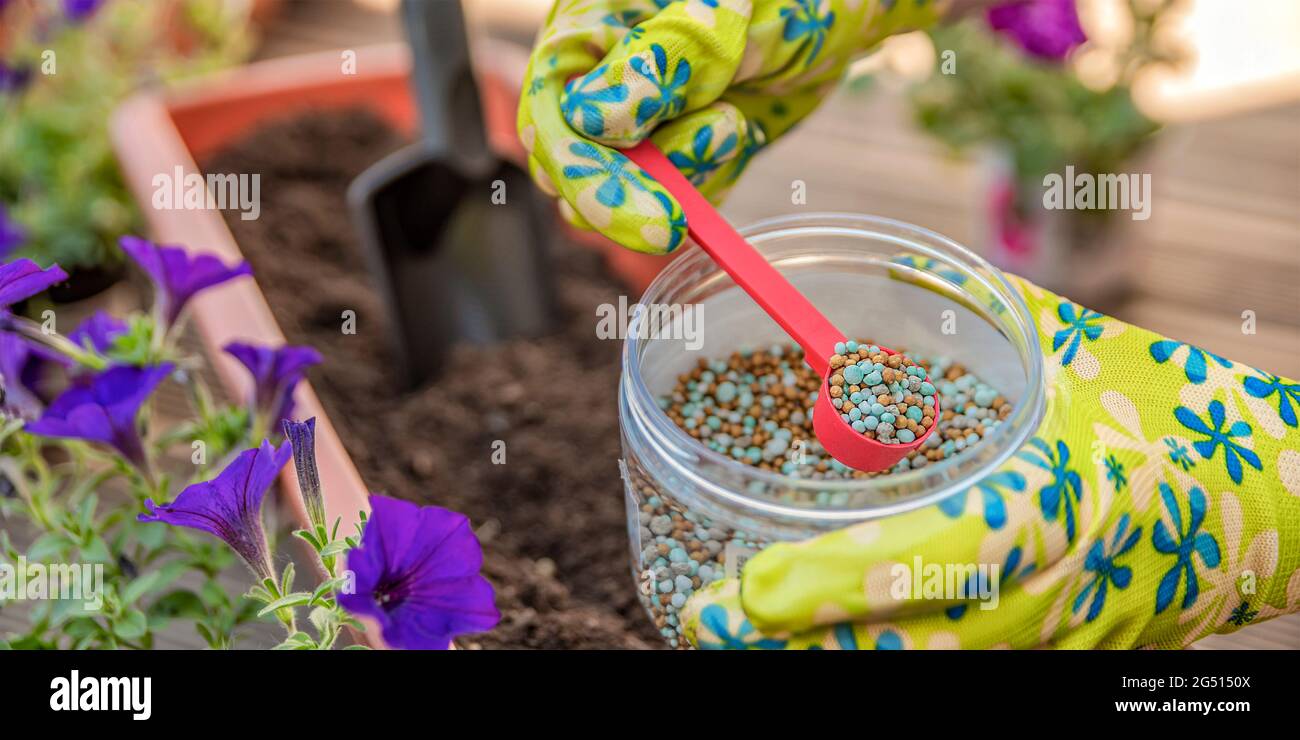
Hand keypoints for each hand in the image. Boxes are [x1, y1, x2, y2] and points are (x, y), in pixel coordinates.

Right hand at [517, 0, 944, 253]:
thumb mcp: (729, 11)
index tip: (649, 217)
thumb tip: (592, 118)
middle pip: (571, 169)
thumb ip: (662, 60)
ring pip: (624, 192)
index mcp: (587, 27)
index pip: (551, 115)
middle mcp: (597, 78)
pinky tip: (737, 133)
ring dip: (682, 177)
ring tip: (734, 120)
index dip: (586, 175)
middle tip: (677, 222)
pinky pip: (671, 197)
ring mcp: (634, 121)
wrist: (839, 14)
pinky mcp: (674, 152)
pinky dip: (707, 183)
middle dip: (628, 197)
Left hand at [682, 266, 1299, 648]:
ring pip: (915, 678)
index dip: (825, 587)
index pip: (921, 562)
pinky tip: (822, 643)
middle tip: (706, 624)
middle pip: (896, 654)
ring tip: (745, 638)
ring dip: (822, 661)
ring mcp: (1050, 643)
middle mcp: (1044, 592)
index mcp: (1051, 505)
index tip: (748, 592)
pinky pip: (948, 673)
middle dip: (792, 650)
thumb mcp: (1067, 357)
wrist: (1266, 500)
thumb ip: (959, 332)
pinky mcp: (1053, 662)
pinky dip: (878, 660)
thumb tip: (847, 319)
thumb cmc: (1167, 413)